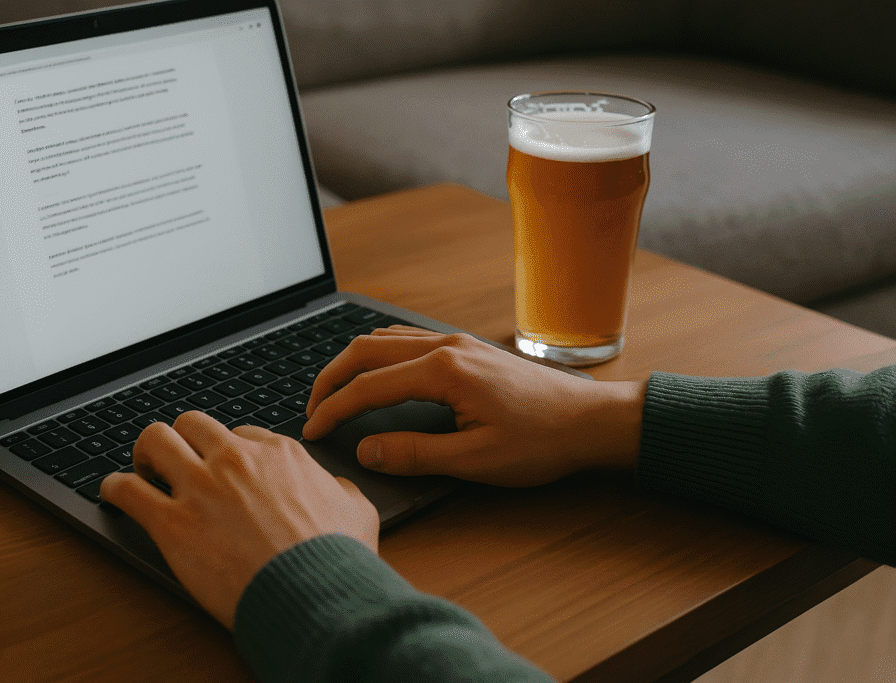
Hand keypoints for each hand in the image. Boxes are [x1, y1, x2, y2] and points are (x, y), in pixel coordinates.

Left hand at [99, 411, 379, 629]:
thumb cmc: (337, 556)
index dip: (227, 450)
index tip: (223, 467)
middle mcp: (235, 460)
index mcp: (278, 454)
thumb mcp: (357, 509)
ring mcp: (201, 487)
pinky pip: (126, 489)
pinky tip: (114, 494)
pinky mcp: (172, 522)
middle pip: (191, 424)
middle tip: (177, 461)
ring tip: (143, 471)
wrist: (314, 592)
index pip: (239, 433)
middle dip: (182, 439)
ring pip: (154, 440)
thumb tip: (337, 487)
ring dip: (145, 453)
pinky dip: (115, 488)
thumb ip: (341, 488)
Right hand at [303, 327, 644, 486]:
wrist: (590, 421)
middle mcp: (445, 346)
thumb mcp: (476, 460)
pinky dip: (379, 354)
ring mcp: (457, 342)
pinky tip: (378, 374)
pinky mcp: (467, 349)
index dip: (333, 410)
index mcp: (443, 370)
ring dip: (353, 363)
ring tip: (334, 393)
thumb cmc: (541, 441)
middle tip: (310, 409)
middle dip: (330, 378)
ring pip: (385, 339)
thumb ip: (416, 454)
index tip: (312, 431)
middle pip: (366, 350)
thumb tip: (367, 450)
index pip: (368, 386)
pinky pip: (407, 339)